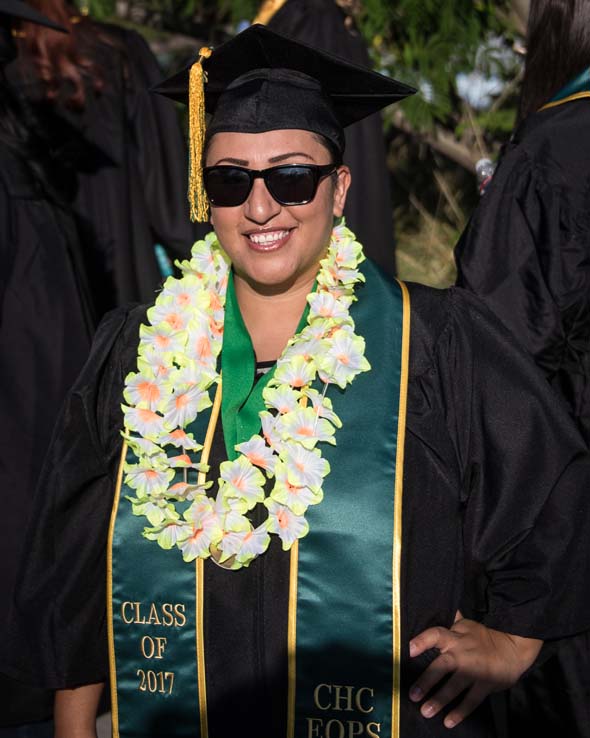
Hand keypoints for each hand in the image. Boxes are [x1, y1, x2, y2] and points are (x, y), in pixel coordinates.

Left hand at [409, 613, 541, 728]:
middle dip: (427, 680)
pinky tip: (448, 722)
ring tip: (425, 712)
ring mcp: (475, 670)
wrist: (512, 649)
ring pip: (455, 686)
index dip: (422, 640)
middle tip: (413, 694)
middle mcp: (462, 653)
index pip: (436, 635)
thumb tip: (432, 605)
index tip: (409, 649)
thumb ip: (450, 620)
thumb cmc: (482, 637)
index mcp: (455, 637)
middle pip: (442, 666)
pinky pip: (471, 701)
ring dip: (439, 700)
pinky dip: (460, 712)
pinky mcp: (486, 685)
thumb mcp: (466, 625)